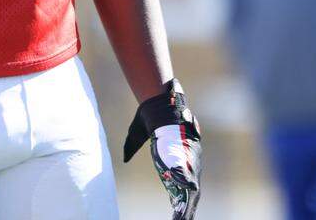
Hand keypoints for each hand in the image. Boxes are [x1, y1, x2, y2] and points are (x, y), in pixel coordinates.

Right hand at [124, 79, 201, 218]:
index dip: (180, 197)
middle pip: (189, 191)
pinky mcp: (187, 162)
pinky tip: (184, 212)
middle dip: (186, 207)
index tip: (177, 209)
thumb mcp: (136, 138)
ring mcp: (188, 163)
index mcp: (177, 158)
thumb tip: (125, 158)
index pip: (181, 182)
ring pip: (191, 192)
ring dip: (187, 208)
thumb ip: (131, 149)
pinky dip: (187, 200)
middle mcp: (185, 162)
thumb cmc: (147, 118)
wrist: (157, 105)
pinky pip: (189, 186)